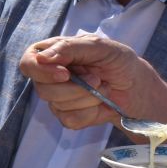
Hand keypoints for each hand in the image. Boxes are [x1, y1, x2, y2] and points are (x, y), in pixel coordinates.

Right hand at [19, 34, 159, 130]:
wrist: (137, 88)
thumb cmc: (120, 61)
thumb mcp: (100, 47)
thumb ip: (70, 48)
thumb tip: (42, 58)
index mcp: (54, 53)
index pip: (29, 62)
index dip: (42, 71)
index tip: (65, 74)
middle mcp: (51, 76)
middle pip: (42, 89)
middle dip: (75, 88)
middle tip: (98, 79)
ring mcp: (58, 98)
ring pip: (57, 106)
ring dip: (87, 99)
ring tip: (103, 88)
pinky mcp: (68, 116)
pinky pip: (70, 120)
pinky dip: (90, 113)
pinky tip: (100, 104)